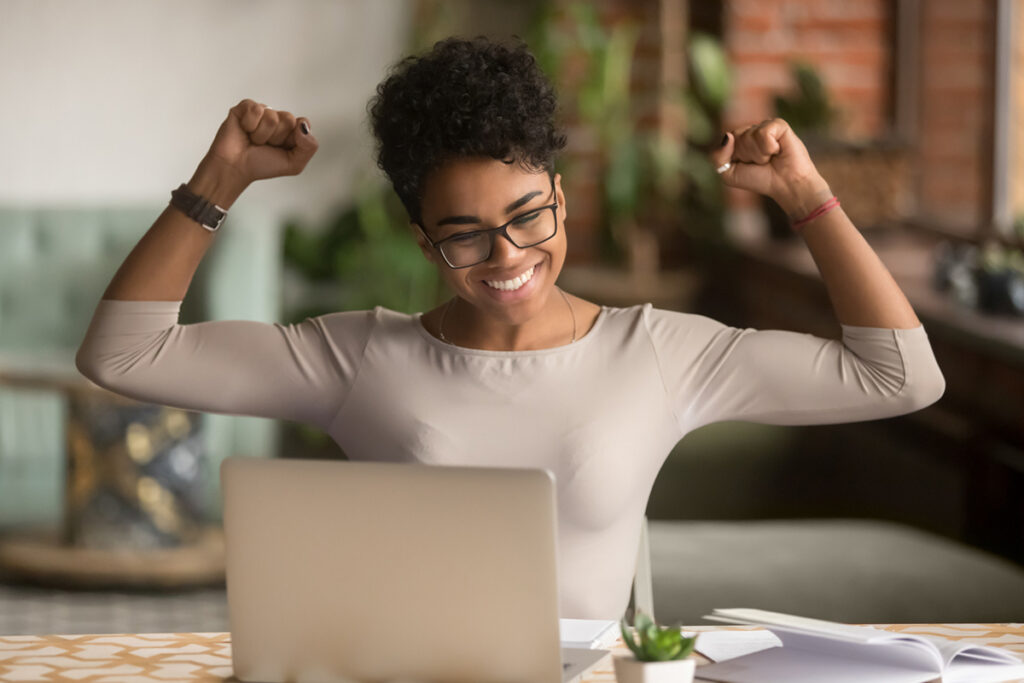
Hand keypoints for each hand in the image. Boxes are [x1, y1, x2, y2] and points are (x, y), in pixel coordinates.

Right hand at [205, 99, 318, 185]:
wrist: (235, 168)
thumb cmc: (261, 165)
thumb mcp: (294, 164)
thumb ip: (309, 147)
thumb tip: (304, 125)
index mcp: (290, 130)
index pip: (303, 123)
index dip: (293, 138)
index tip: (281, 148)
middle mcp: (277, 118)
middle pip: (288, 119)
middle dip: (277, 137)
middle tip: (265, 145)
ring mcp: (262, 111)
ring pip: (272, 117)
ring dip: (262, 135)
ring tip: (253, 141)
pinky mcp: (245, 107)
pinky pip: (256, 109)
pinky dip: (250, 125)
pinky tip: (245, 131)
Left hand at [711, 118, 832, 218]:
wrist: (785, 185)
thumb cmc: (759, 180)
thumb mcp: (729, 174)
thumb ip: (717, 157)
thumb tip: (728, 135)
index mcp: (738, 139)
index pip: (726, 140)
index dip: (735, 157)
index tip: (748, 165)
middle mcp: (752, 130)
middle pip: (736, 137)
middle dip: (747, 155)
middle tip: (762, 162)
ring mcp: (765, 126)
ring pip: (748, 136)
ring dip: (758, 154)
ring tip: (770, 158)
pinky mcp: (779, 125)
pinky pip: (763, 133)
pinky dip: (769, 148)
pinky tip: (778, 151)